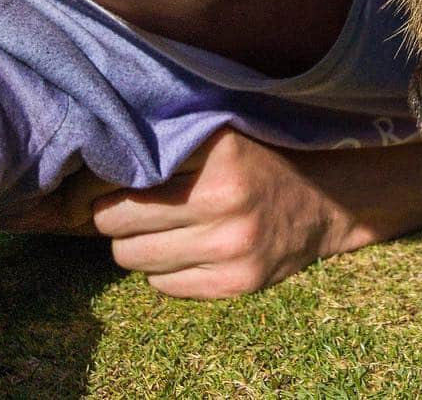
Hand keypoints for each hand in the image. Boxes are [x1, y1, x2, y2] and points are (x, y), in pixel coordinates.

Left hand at [91, 127, 346, 298]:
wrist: (328, 201)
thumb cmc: (260, 161)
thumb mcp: (222, 135)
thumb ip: (170, 142)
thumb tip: (93, 165)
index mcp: (216, 148)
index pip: (123, 170)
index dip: (100, 179)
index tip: (99, 181)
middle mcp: (222, 196)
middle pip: (117, 218)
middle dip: (112, 214)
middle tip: (123, 205)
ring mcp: (230, 245)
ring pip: (132, 256)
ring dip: (134, 243)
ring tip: (158, 227)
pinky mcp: (235, 283)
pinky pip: (162, 285)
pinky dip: (163, 270)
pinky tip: (186, 249)